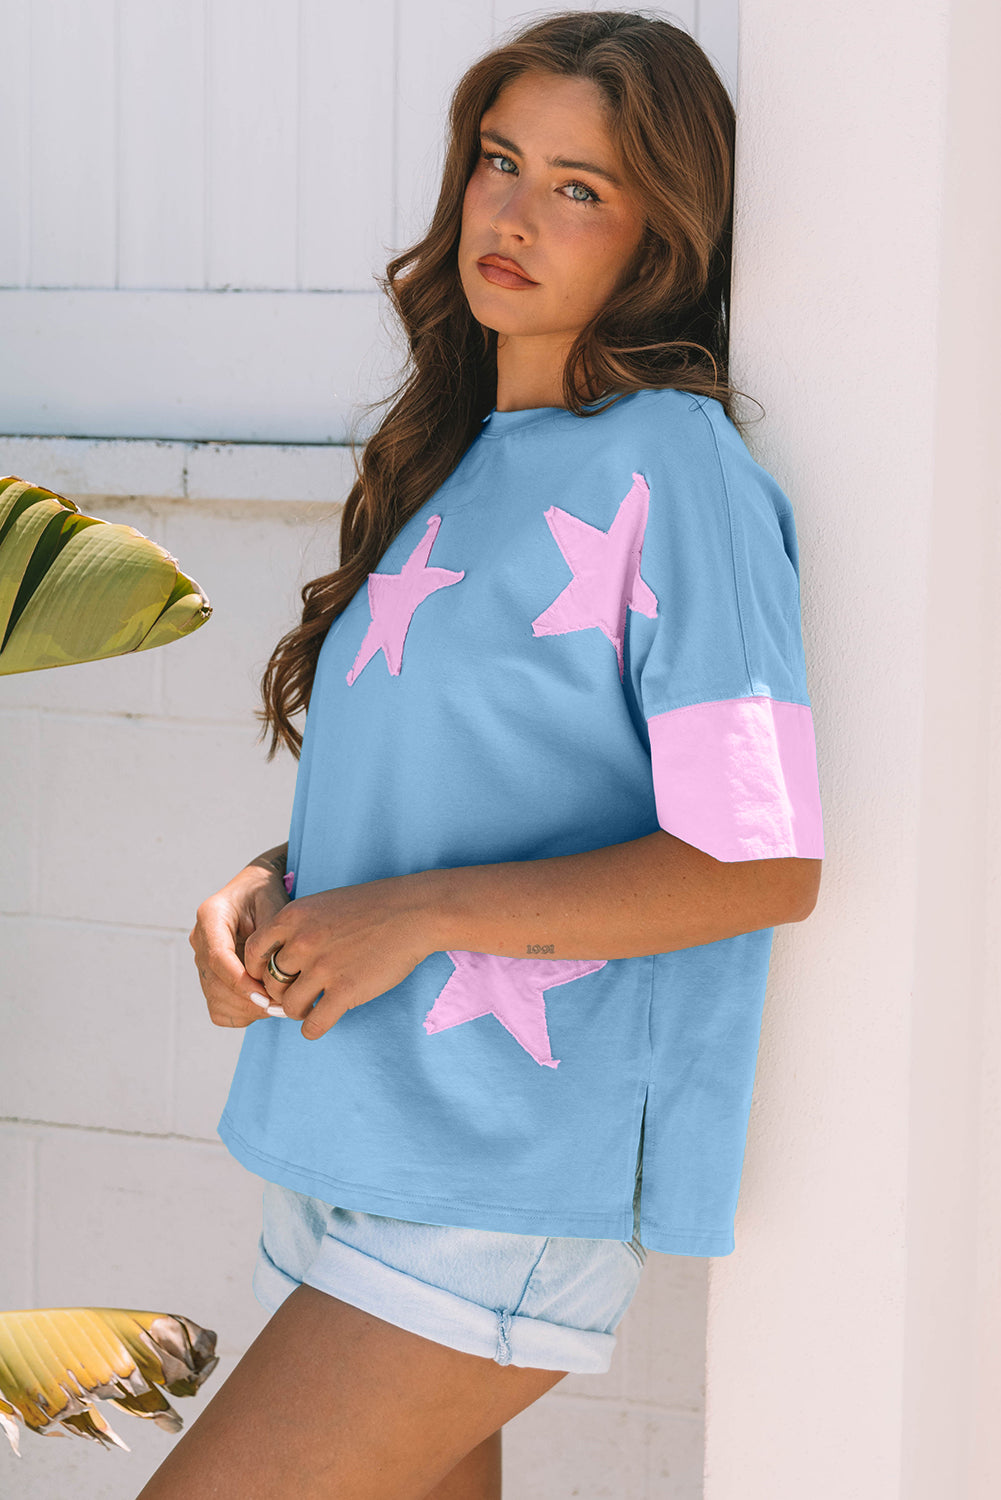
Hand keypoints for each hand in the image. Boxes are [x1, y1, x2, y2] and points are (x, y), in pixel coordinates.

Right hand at [190, 859, 290, 1027]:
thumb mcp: (274, 904)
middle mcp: (199, 940)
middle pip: (214, 984)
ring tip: (279, 1004)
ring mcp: (201, 960)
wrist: (255, 889)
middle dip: (249, 1000)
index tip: (266, 996)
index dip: (240, 981)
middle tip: (282, 1005)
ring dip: (248, 1009)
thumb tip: (270, 976)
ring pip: (216, 1000)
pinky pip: (219, 1008)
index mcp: (210, 916)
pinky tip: (265, 1002)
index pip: (217, 957)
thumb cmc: (267, 894)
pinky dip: (242, 1013)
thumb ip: (270, 938)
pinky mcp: (209, 977)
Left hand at [243, 871, 437, 1040]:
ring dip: (297, 1011)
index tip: (271, 977)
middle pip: (270, 982)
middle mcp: (302, 942)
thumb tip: (279, 959)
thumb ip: (297, 928)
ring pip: (289, 1006)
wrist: (413, 912)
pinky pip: (314, 1023)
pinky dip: (312, 1029)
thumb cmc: (372, 907)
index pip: (252, 952)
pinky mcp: (345, 991)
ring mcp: (323, 968)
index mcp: (293, 917)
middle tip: (295, 995)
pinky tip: (321, 1023)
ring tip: (310, 1007)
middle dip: (280, 992)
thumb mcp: (323, 905)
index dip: (257, 970)